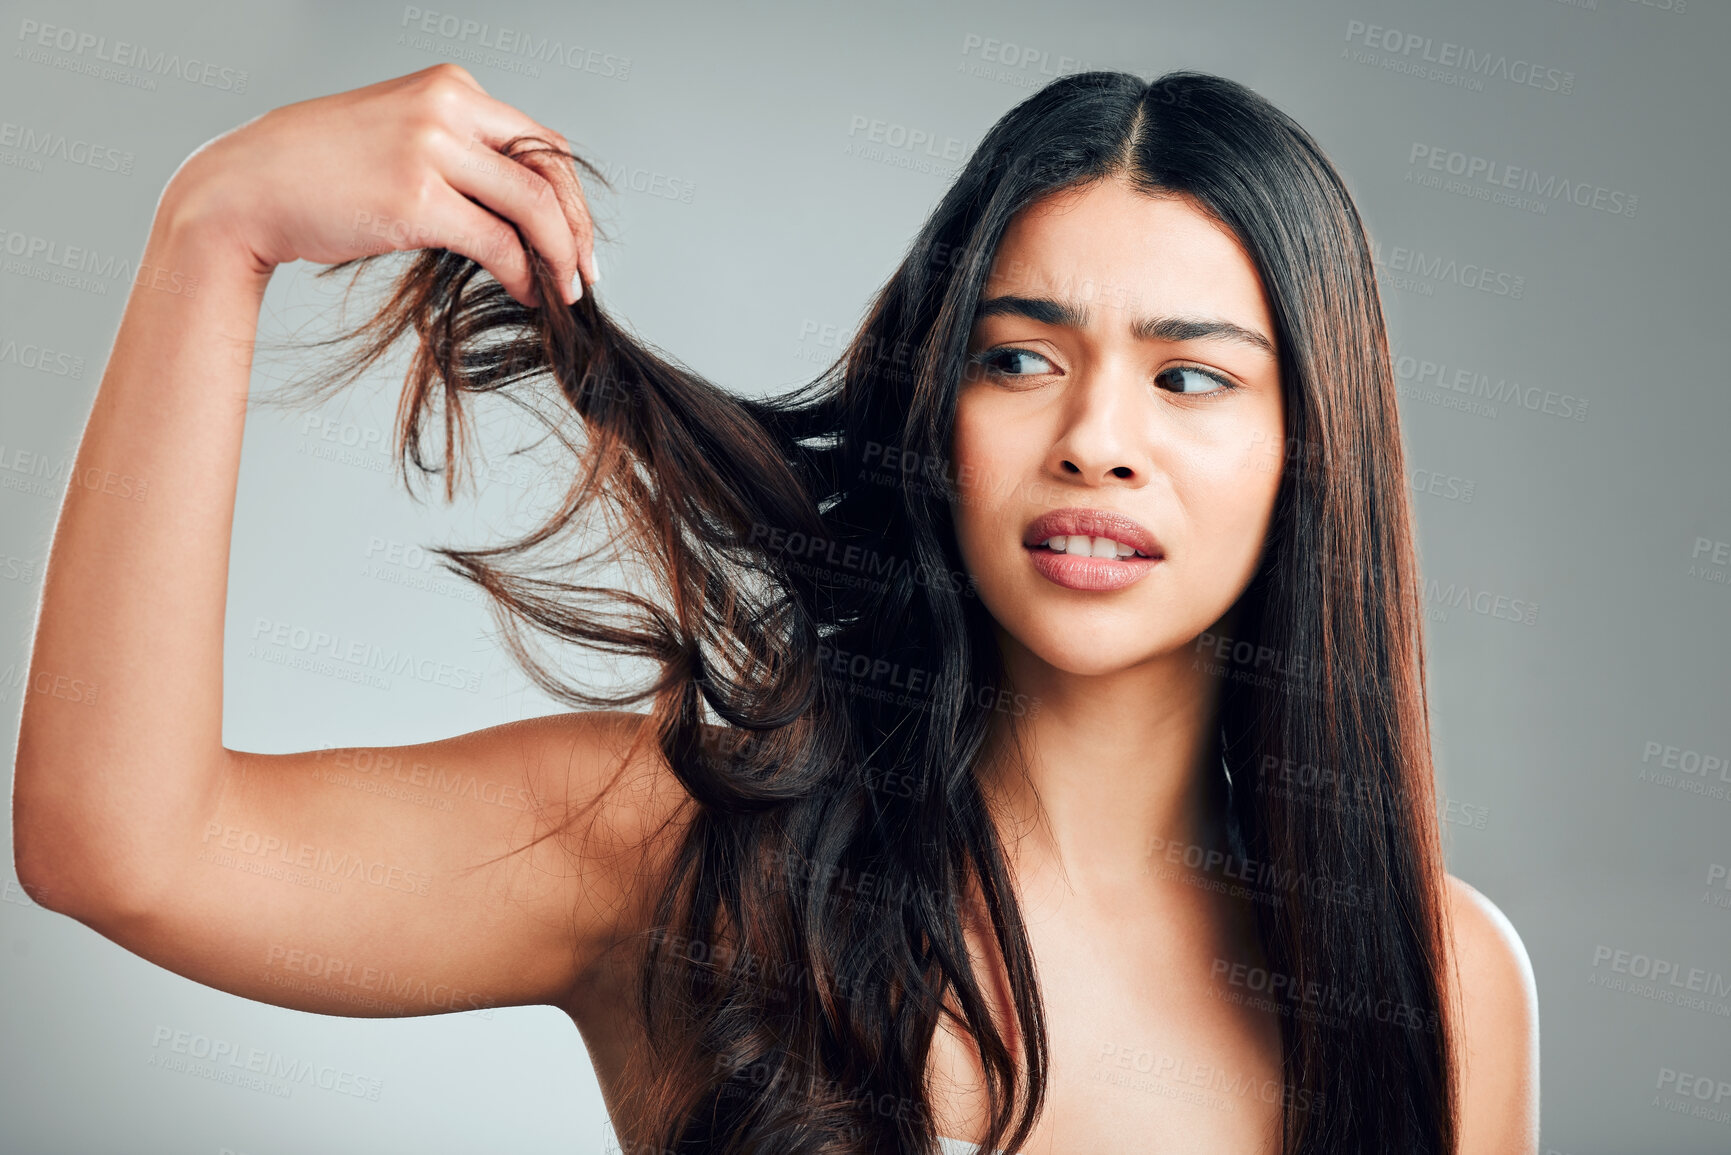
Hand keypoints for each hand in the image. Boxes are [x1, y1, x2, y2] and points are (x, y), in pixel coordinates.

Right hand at [161, 63, 596, 307]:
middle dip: (577, 228)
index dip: (571, 196)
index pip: (540, 141)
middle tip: (585, 273)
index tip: (579, 238)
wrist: (245, 188)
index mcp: (450, 86)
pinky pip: (497, 241)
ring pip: (533, 206)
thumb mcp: (400, 139)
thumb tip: (517, 208)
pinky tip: (527, 292)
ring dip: (560, 256)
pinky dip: (524, 272)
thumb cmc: (319, 173)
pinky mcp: (415, 198)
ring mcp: (430, 148)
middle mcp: (447, 106)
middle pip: (549, 170)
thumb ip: (458, 156)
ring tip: (565, 292)